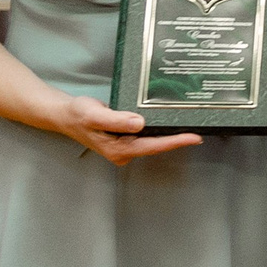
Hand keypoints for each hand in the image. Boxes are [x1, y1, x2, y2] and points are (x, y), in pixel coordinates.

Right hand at [54, 93, 200, 165]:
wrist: (65, 115)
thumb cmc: (78, 115)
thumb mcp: (94, 115)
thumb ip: (117, 119)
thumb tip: (139, 123)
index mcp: (119, 149)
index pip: (152, 146)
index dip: (175, 141)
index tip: (194, 137)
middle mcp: (124, 151)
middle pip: (156, 145)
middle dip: (177, 138)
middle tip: (201, 128)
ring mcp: (125, 146)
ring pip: (153, 140)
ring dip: (170, 133)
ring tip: (192, 124)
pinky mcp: (126, 138)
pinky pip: (147, 135)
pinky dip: (159, 128)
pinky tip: (170, 120)